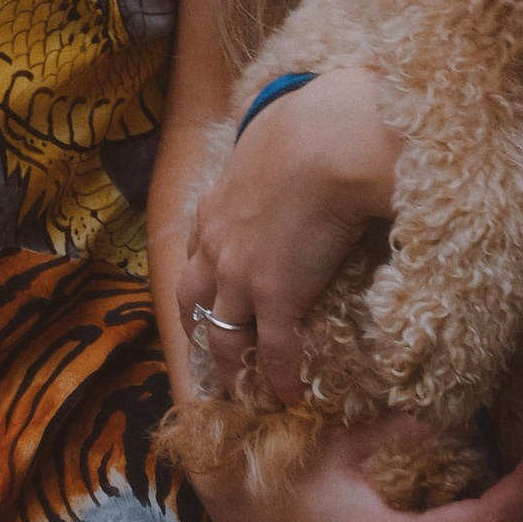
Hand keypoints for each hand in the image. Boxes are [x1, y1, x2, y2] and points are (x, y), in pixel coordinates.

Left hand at [183, 63, 401, 408]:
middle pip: (192, 300)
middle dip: (199, 329)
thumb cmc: (313, 126)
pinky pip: (274, 352)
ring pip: (223, 335)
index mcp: (215, 206)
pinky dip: (281, 378)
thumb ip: (271, 151)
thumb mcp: (273, 137)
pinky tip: (293, 395)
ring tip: (245, 386)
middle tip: (214, 352)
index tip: (209, 297)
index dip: (201, 279)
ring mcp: (240, 277)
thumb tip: (289, 139)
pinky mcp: (275, 299)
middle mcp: (216, 245)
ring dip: (231, 364)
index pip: (195, 252)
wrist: (330, 142)